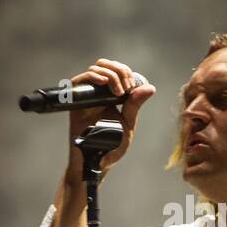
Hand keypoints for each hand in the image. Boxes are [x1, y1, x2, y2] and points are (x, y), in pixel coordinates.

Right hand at [65, 58, 155, 180]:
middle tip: (126, 88)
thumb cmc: (111, 147)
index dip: (125, 71)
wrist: (96, 162)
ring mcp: (86, 96)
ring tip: (118, 92)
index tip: (131, 87)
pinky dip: (92, 76)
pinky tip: (103, 83)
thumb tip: (150, 88)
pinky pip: (79, 81)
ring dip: (109, 74)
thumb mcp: (127, 123)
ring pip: (95, 69)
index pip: (116, 70)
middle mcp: (97, 92)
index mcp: (110, 95)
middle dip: (119, 70)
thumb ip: (135, 105)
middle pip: (105, 65)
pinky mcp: (75, 102)